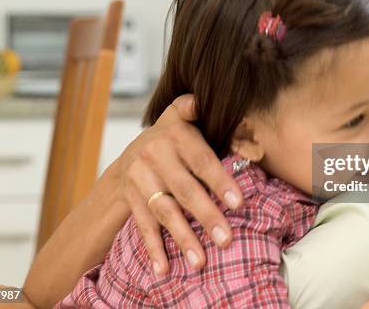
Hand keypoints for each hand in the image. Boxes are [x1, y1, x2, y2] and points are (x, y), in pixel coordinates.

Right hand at [112, 94, 242, 273]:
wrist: (130, 155)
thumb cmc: (171, 138)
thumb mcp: (180, 116)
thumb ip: (194, 108)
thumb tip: (206, 98)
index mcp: (175, 135)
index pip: (200, 160)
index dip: (219, 180)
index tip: (238, 202)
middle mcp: (155, 156)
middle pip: (183, 190)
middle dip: (206, 216)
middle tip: (226, 239)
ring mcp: (140, 180)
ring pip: (164, 212)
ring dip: (183, 238)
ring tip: (200, 261)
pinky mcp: (132, 201)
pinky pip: (143, 227)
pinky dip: (154, 249)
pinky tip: (164, 269)